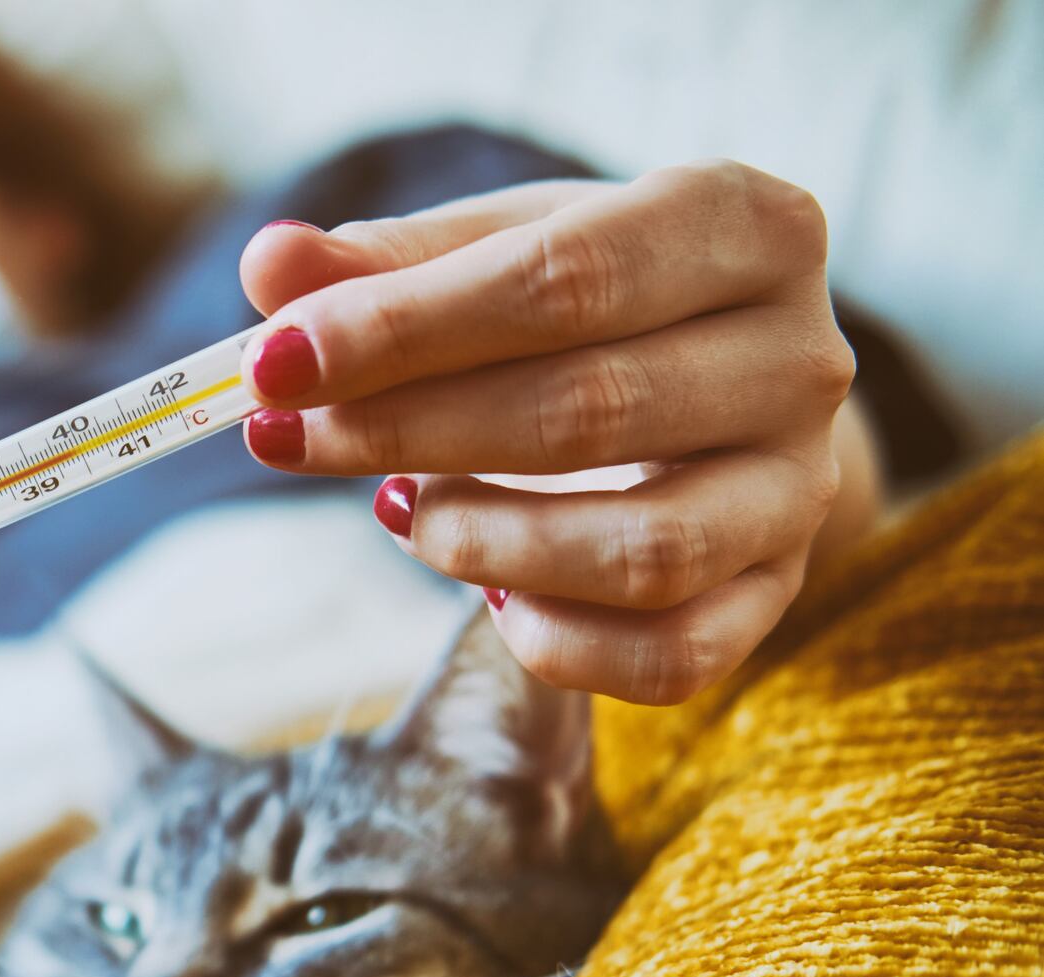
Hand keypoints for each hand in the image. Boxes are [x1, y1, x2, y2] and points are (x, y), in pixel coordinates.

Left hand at [238, 162, 857, 704]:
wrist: (722, 381)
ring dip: (481, 544)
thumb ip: (385, 262)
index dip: (405, 327)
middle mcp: (802, 358)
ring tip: (401, 511)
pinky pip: (668, 656)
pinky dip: (555, 642)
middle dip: (407, 431)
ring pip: (641, 551)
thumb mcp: (501, 248)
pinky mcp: (772, 595)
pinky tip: (486, 596)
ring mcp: (797, 488)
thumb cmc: (594, 302)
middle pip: (589, 411)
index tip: (275, 362)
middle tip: (286, 438)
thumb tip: (269, 264)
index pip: (564, 280)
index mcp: (743, 227)